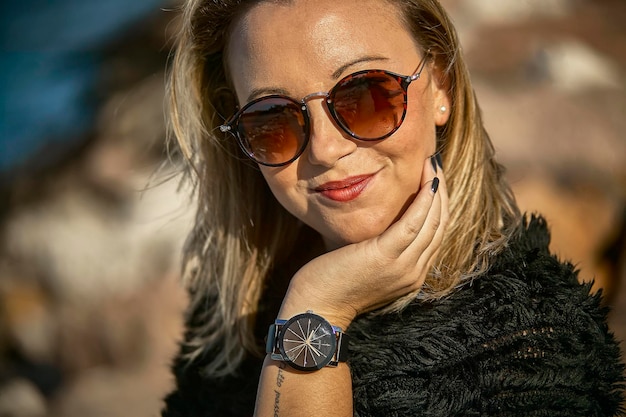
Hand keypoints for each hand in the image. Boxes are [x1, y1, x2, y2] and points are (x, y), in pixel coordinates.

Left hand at [279, 155, 448, 328]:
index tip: (433, 178)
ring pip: (433, 221)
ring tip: (433, 163)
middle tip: (436, 163)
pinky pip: (416, 222)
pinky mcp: (387, 256)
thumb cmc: (332, 284)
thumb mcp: (364, 264)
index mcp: (411, 275)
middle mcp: (414, 272)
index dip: (438, 203)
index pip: (436, 234)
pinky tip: (426, 180)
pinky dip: (424, 199)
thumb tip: (381, 221)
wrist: (316, 309)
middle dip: (441, 190)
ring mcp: (404, 266)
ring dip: (436, 188)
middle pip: (440, 225)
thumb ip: (380, 247)